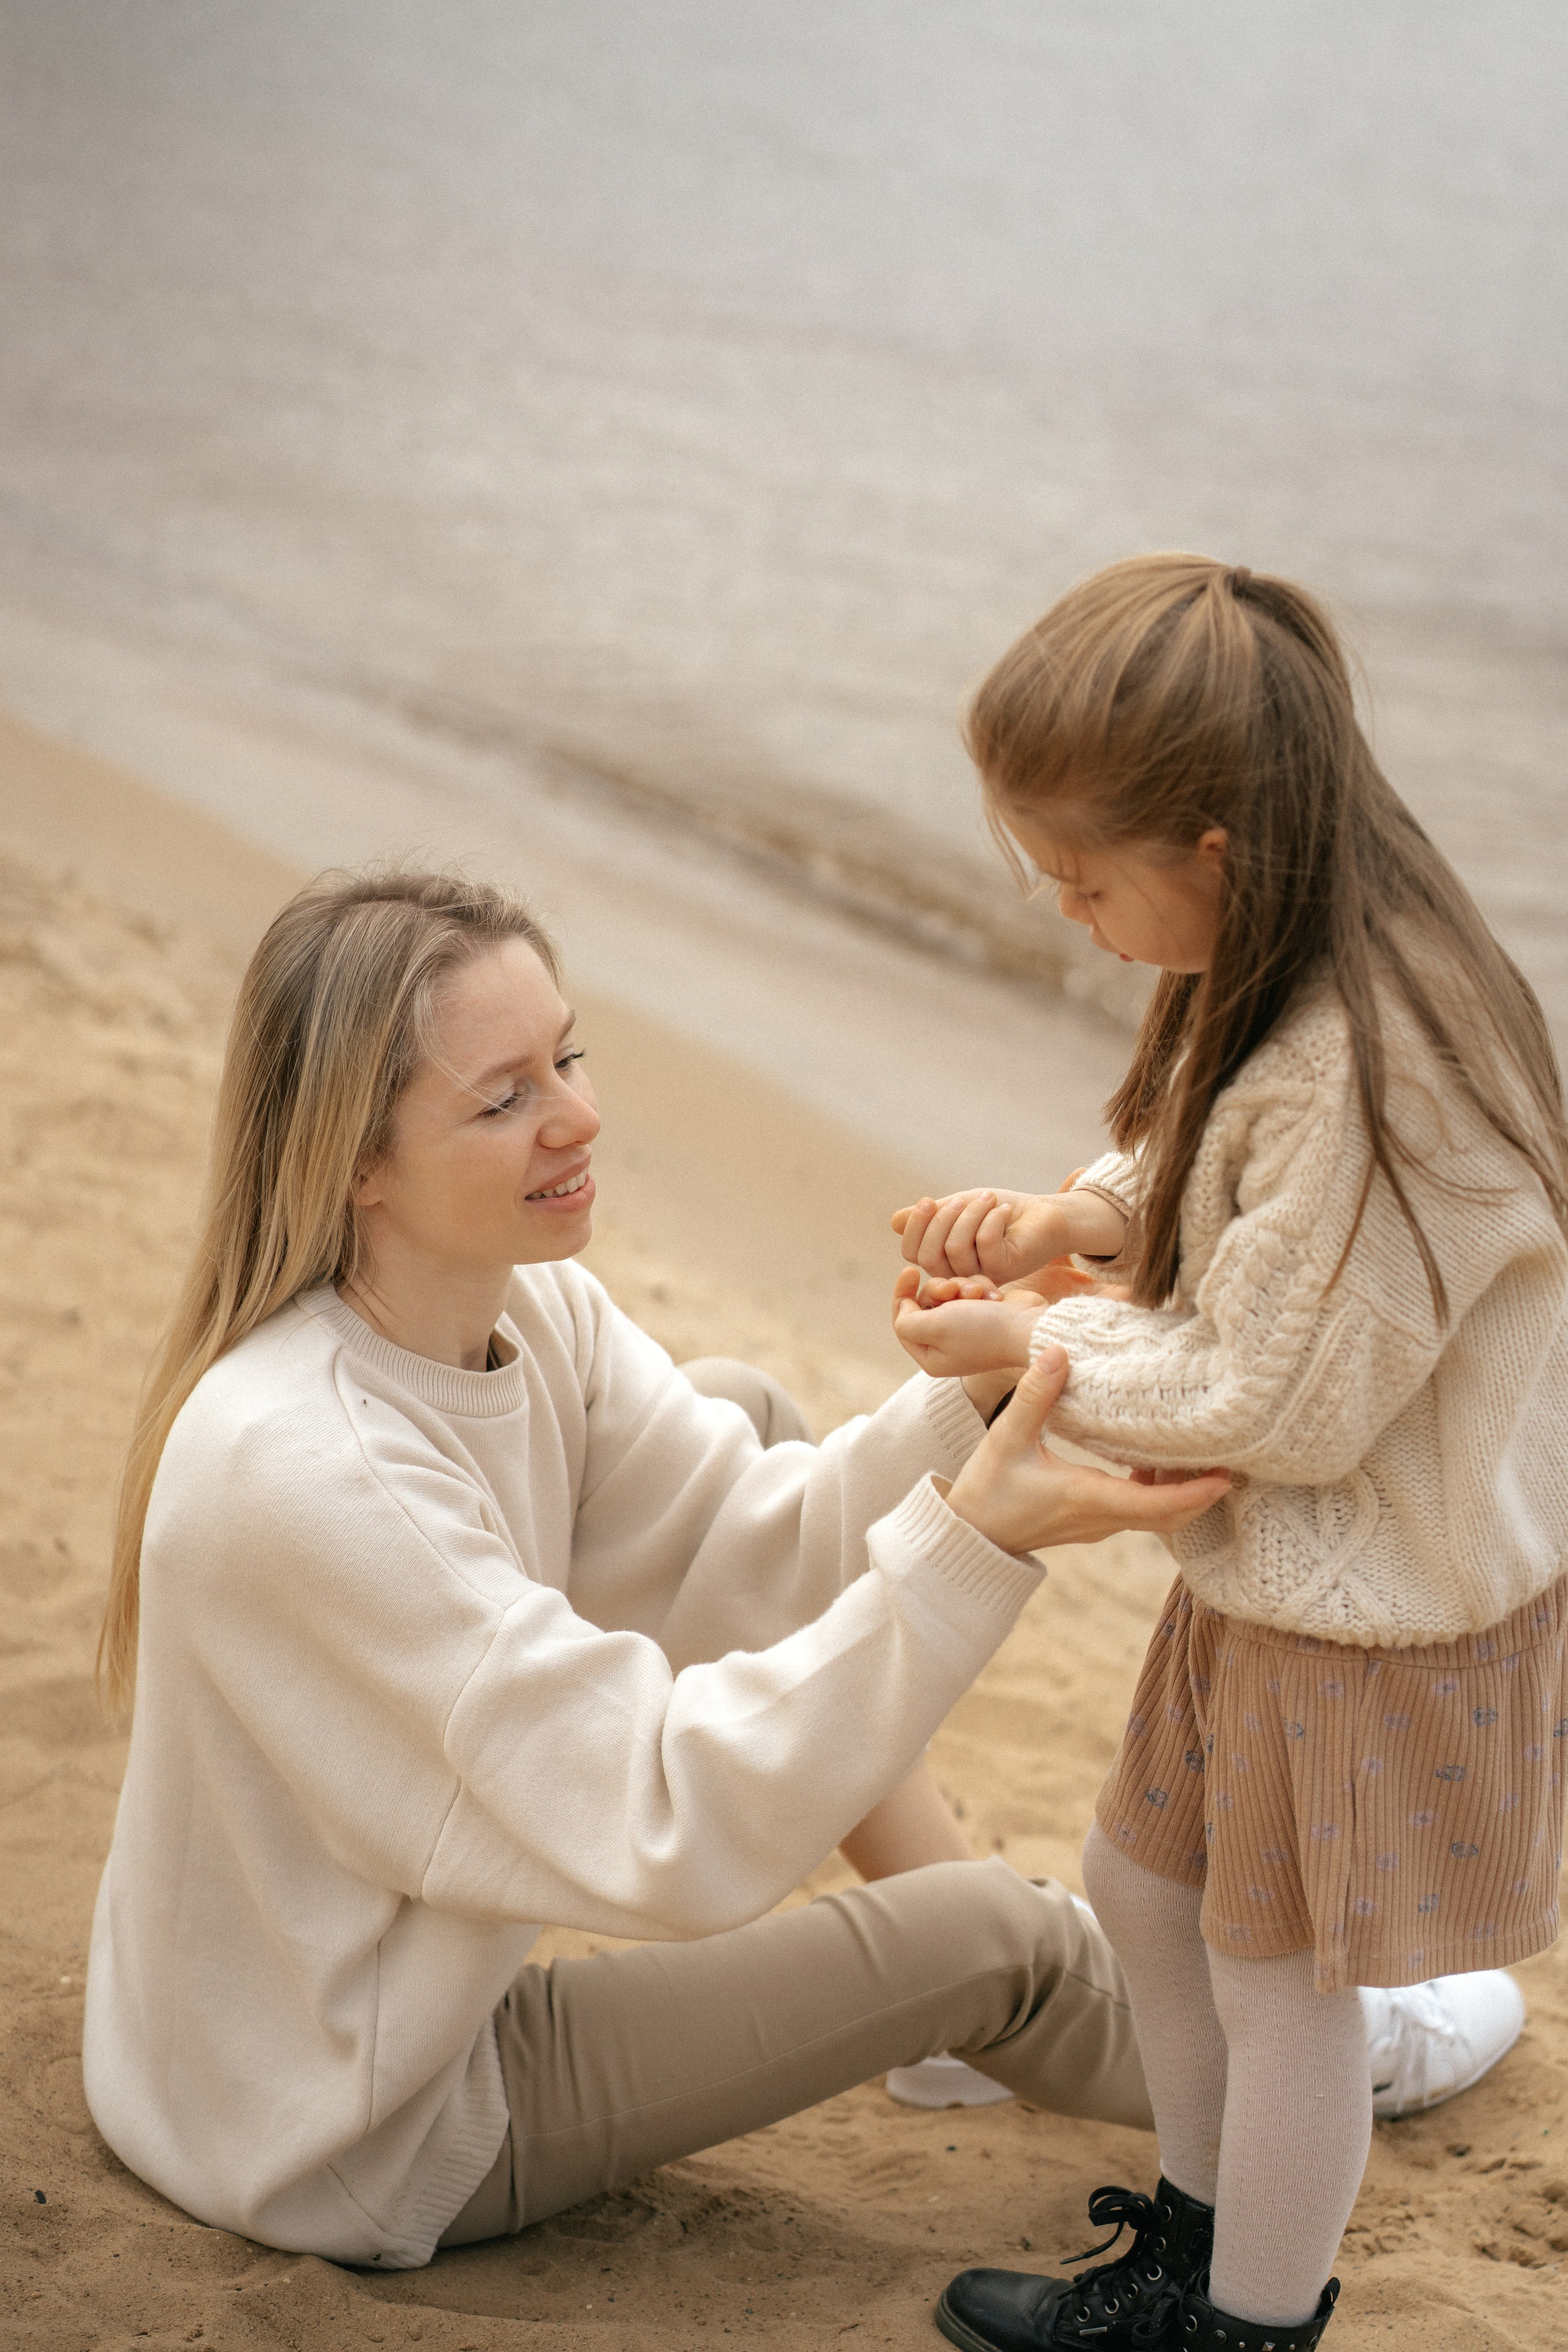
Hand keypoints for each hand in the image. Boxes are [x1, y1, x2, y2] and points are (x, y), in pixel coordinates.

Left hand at [891, 1266, 1041, 1377]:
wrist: (1030, 1328)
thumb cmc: (983, 1331)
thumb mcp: (933, 1327)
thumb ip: (906, 1321)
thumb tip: (905, 1307)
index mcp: (931, 1356)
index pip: (902, 1321)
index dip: (903, 1294)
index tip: (910, 1270)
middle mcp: (947, 1345)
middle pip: (926, 1304)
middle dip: (939, 1289)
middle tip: (954, 1289)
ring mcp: (967, 1330)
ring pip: (949, 1293)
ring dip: (962, 1287)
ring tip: (978, 1293)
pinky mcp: (985, 1314)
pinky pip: (970, 1291)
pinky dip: (980, 1288)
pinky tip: (993, 1295)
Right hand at [893, 1188, 1072, 1283]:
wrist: (1042, 1215)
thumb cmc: (998, 1212)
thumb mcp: (959, 1209)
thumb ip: (931, 1216)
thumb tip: (894, 1222)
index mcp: (944, 1261)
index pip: (912, 1254)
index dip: (914, 1228)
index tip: (927, 1201)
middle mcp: (959, 1274)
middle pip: (928, 1256)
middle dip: (941, 1220)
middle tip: (963, 1198)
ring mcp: (981, 1276)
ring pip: (956, 1248)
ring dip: (971, 1214)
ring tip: (989, 1199)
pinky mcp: (1005, 1271)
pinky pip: (985, 1243)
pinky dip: (992, 1219)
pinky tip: (1005, 1211)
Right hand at [943, 1347, 1231, 1553]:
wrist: (970, 1534)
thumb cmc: (987, 1489)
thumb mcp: (1006, 1438)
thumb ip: (1036, 1395)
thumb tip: (1060, 1352)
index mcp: (1087, 1499)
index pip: (1156, 1507)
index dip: (1195, 1494)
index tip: (1225, 1477)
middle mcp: (1101, 1519)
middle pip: (1169, 1517)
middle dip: (1201, 1493)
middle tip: (1229, 1460)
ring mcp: (1099, 1524)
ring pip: (1157, 1516)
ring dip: (1182, 1492)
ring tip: (1199, 1452)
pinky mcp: (1092, 1521)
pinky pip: (1139, 1512)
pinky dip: (1159, 1492)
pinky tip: (1155, 1461)